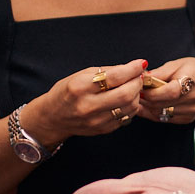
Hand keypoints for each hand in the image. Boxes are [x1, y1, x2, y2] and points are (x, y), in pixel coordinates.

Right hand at [21, 60, 147, 144]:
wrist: (53, 118)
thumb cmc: (68, 92)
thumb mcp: (81, 75)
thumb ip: (107, 71)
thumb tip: (133, 68)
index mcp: (80, 87)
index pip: (114, 77)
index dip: (132, 69)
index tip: (141, 63)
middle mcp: (88, 106)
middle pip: (126, 95)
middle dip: (138, 83)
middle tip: (138, 77)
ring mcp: (96, 121)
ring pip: (130, 107)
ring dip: (137, 95)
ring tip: (132, 87)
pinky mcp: (103, 130)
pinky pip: (127, 117)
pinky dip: (131, 106)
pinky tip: (126, 100)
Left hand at [139, 59, 194, 134]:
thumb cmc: (191, 71)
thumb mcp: (178, 64)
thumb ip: (159, 73)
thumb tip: (140, 78)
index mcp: (194, 77)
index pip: (172, 90)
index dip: (153, 92)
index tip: (140, 87)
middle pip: (165, 103)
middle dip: (146, 99)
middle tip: (135, 92)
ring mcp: (194, 110)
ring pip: (162, 113)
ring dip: (147, 107)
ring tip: (141, 97)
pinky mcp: (188, 119)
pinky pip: (164, 119)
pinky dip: (153, 113)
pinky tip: (149, 105)